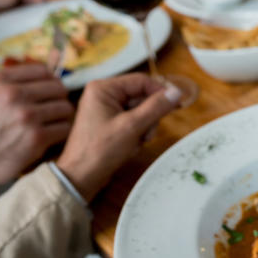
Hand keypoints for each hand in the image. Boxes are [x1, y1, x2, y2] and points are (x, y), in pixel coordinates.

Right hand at [0, 64, 73, 185]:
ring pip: (65, 108)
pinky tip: (51, 138)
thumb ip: (9, 82)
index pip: (43, 71)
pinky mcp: (37, 137)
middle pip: (58, 88)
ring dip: (61, 118)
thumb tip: (43, 72)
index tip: (50, 92)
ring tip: (52, 125)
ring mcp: (27, 115)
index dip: (51, 82)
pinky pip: (64, 128)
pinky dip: (61, 134)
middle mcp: (14, 94)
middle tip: (53, 111)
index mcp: (0, 80)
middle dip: (58, 100)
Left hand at [56, 74, 182, 201]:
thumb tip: (176, 92)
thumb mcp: (132, 126)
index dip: (160, 92)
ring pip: (139, 111)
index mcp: (103, 88)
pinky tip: (130, 146)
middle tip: (147, 135)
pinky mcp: (109, 123)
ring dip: (144, 127)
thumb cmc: (101, 150)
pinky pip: (132, 122)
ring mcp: (105, 109)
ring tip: (136, 143)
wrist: (81, 176)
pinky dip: (136, 133)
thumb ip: (156, 107)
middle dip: (149, 117)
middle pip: (141, 97)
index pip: (141, 81)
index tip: (176, 105)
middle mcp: (103, 94)